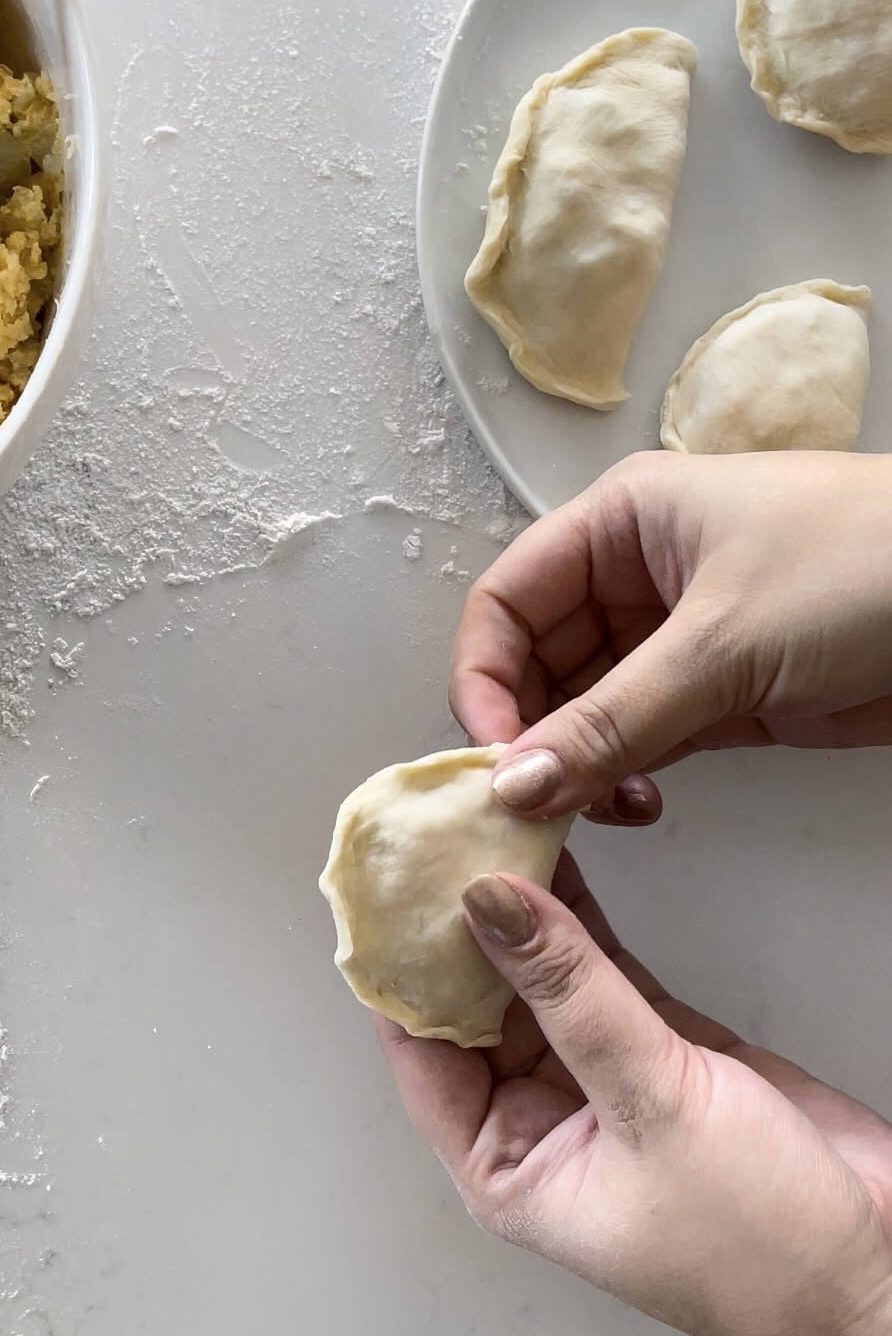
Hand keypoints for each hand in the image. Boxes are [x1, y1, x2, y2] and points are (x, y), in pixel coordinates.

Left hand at [378, 855, 891, 1335]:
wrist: (887, 1277)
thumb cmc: (766, 1251)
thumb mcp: (651, 1106)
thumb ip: (569, 993)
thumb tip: (488, 905)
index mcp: (506, 1167)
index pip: (420, 1047)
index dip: (398, 962)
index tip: (385, 882)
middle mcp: (538, 1121)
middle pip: (471, 1001)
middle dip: (455, 922)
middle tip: (439, 832)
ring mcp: (599, 1077)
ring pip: (534, 976)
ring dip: (516, 908)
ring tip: (487, 825)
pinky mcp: (657, 1047)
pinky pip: (597, 969)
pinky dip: (577, 916)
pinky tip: (554, 858)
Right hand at [452, 450, 891, 821]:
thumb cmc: (868, 567)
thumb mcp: (722, 642)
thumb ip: (610, 722)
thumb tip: (514, 785)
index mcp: (620, 523)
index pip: (506, 602)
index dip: (483, 678)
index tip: (494, 757)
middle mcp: (634, 577)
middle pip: (536, 663)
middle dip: (529, 734)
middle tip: (532, 804)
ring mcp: (676, 639)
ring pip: (585, 710)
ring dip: (577, 765)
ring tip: (593, 811)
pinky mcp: (720, 693)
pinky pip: (640, 740)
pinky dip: (623, 778)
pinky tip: (634, 806)